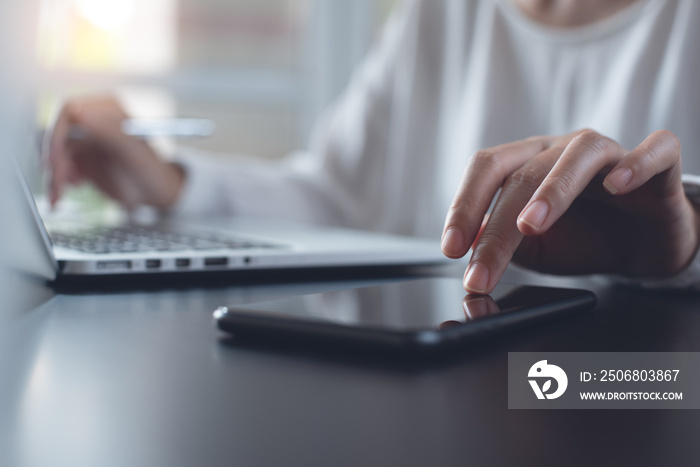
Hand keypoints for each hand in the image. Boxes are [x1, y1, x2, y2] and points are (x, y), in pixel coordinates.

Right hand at [47, 95, 184, 208]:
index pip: (70, 111)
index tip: (57, 157)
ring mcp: (86, 140)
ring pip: (55, 152)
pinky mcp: (80, 158)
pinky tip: (66, 191)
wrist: (154, 192)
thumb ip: (108, 130)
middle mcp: (94, 121)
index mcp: (107, 109)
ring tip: (61, 193)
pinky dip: (57, 180)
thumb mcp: (132, 150)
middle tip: (60, 183)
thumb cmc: (151, 169)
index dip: (59, 133)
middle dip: (56, 160)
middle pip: (59, 133)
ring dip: (54, 174)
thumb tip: (80, 113)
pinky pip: (59, 166)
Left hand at [441, 129, 699, 293]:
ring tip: (531, 227)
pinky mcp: (660, 165)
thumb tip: (468, 245)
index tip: (452, 248)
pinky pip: (654, 150)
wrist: (644, 245)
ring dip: (551, 189)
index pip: (487, 169)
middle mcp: (563, 151)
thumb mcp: (535, 251)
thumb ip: (505, 245)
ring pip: (580, 154)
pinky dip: (636, 164)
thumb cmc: (585, 239)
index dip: (464, 205)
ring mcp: (611, 154)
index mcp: (528, 164)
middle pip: (523, 174)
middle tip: (483, 268)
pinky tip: (617, 187)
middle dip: (498, 226)